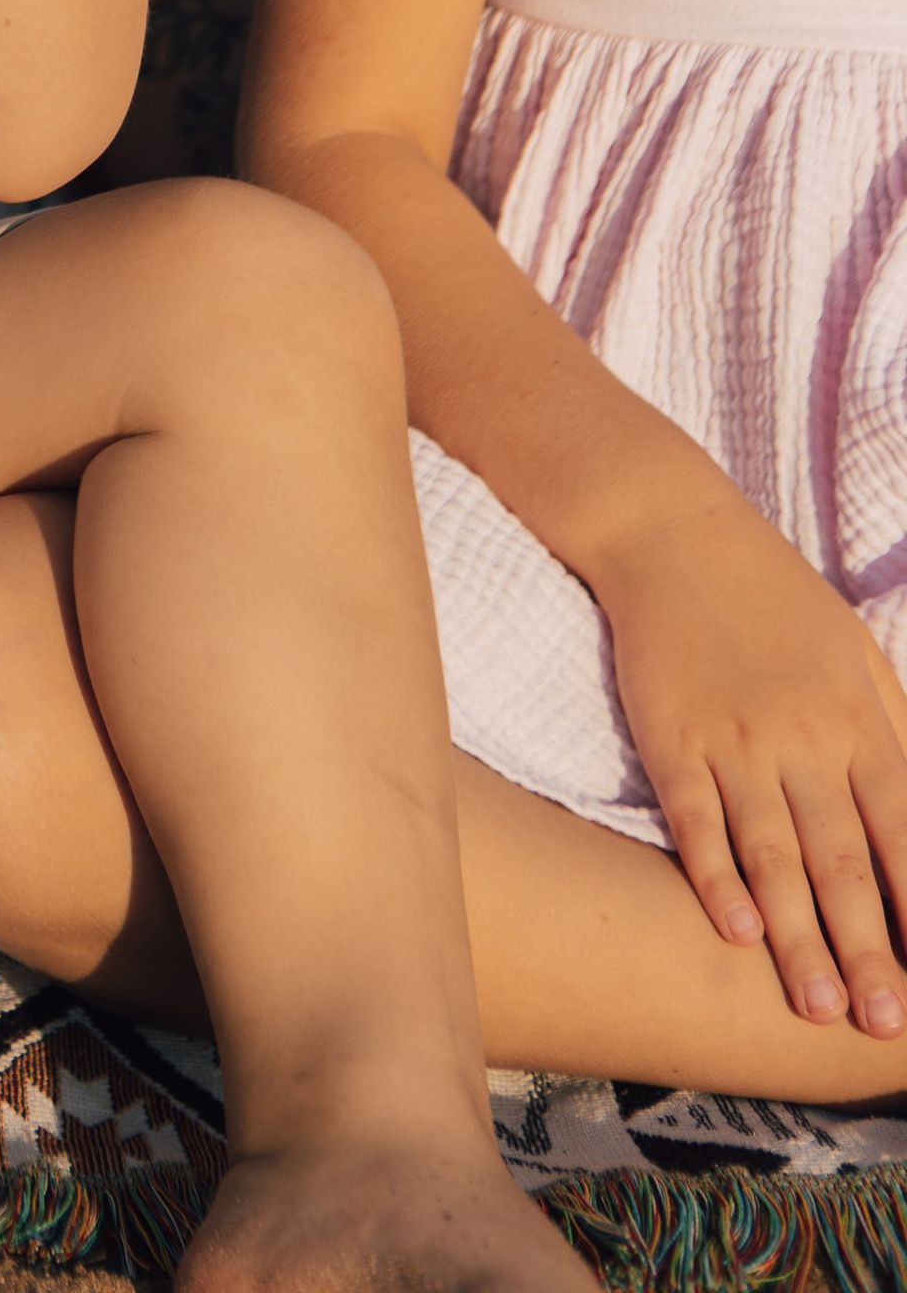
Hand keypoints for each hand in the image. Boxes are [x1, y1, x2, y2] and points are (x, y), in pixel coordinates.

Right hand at [599, 498, 906, 1033]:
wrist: (672, 530)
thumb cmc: (776, 597)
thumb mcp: (856, 652)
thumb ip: (895, 728)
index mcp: (857, 720)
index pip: (905, 831)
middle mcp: (803, 737)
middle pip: (843, 860)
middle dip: (870, 949)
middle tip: (887, 1024)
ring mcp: (733, 738)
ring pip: (772, 854)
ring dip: (797, 936)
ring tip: (818, 1006)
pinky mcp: (671, 735)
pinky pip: (695, 817)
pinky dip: (714, 874)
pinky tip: (733, 927)